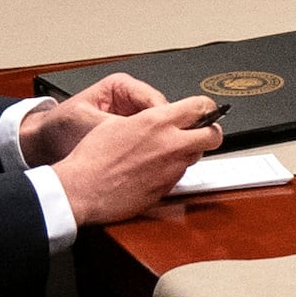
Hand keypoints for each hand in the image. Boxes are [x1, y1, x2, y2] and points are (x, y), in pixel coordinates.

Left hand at [17, 70, 169, 168]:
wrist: (42, 143)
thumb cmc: (59, 128)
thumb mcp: (89, 123)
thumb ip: (117, 126)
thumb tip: (142, 133)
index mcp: (121, 85)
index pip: (154, 99)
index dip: (162, 120)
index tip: (165, 136)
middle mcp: (130, 98)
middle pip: (161, 115)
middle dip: (161, 133)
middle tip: (163, 151)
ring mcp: (131, 116)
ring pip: (157, 130)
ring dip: (154, 145)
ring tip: (152, 160)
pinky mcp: (129, 134)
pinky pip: (147, 142)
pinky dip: (146, 153)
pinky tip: (145, 164)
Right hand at [48, 93, 226, 225]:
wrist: (83, 189)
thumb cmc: (93, 157)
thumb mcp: (117, 122)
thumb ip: (148, 118)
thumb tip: (161, 116)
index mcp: (157, 121)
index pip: (201, 106)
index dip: (206, 108)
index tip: (205, 110)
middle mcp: (171, 144)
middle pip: (212, 135)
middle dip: (210, 132)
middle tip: (202, 132)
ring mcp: (171, 168)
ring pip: (196, 156)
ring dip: (189, 152)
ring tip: (167, 152)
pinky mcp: (167, 188)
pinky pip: (180, 175)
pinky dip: (173, 170)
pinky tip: (154, 169)